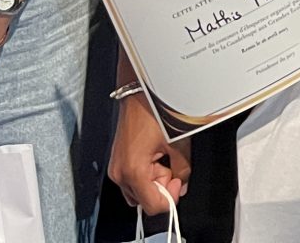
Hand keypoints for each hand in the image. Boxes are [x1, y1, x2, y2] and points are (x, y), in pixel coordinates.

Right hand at [109, 95, 188, 212]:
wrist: (139, 94)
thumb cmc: (154, 112)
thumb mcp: (178, 143)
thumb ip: (183, 170)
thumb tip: (182, 185)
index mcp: (133, 172)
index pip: (153, 206)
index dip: (170, 199)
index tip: (179, 184)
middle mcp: (120, 173)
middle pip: (145, 200)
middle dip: (162, 187)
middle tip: (172, 167)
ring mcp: (116, 167)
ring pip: (139, 191)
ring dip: (154, 180)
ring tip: (163, 157)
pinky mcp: (117, 161)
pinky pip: (133, 179)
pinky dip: (146, 173)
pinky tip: (154, 155)